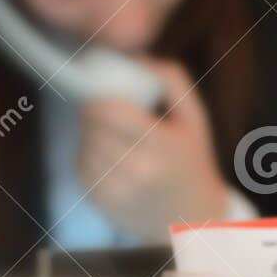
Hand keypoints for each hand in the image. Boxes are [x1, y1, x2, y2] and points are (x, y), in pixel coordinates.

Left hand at [75, 59, 230, 235]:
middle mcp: (138, 171)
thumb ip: (171, 80)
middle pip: (93, 127)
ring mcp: (117, 191)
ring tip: (115, 136)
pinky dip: (90, 156)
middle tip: (110, 112)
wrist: (194, 218)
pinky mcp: (102, 203)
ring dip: (92, 134)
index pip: (109, 111)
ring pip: (85, 146)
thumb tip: (136, 58)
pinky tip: (111, 157)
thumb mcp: (196, 117)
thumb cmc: (194, 160)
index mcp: (162, 145)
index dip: (99, 97)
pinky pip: (81, 167)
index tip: (106, 93)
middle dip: (96, 113)